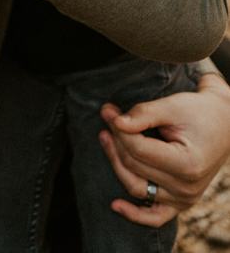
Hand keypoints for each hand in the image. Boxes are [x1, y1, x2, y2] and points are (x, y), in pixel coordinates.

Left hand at [99, 72, 229, 226]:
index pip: (139, 150)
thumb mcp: (172, 107)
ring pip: (136, 187)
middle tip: (108, 115)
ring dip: (116, 162)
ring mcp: (184, 199)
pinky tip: (115, 205)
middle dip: (116, 139)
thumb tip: (114, 121)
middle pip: (134, 166)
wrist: (222, 124)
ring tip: (105, 137)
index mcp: (187, 164)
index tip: (108, 110)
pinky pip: (154, 216)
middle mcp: (186, 188)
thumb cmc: (197, 112)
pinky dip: (134, 214)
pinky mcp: (180, 203)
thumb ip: (143, 115)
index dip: (119, 128)